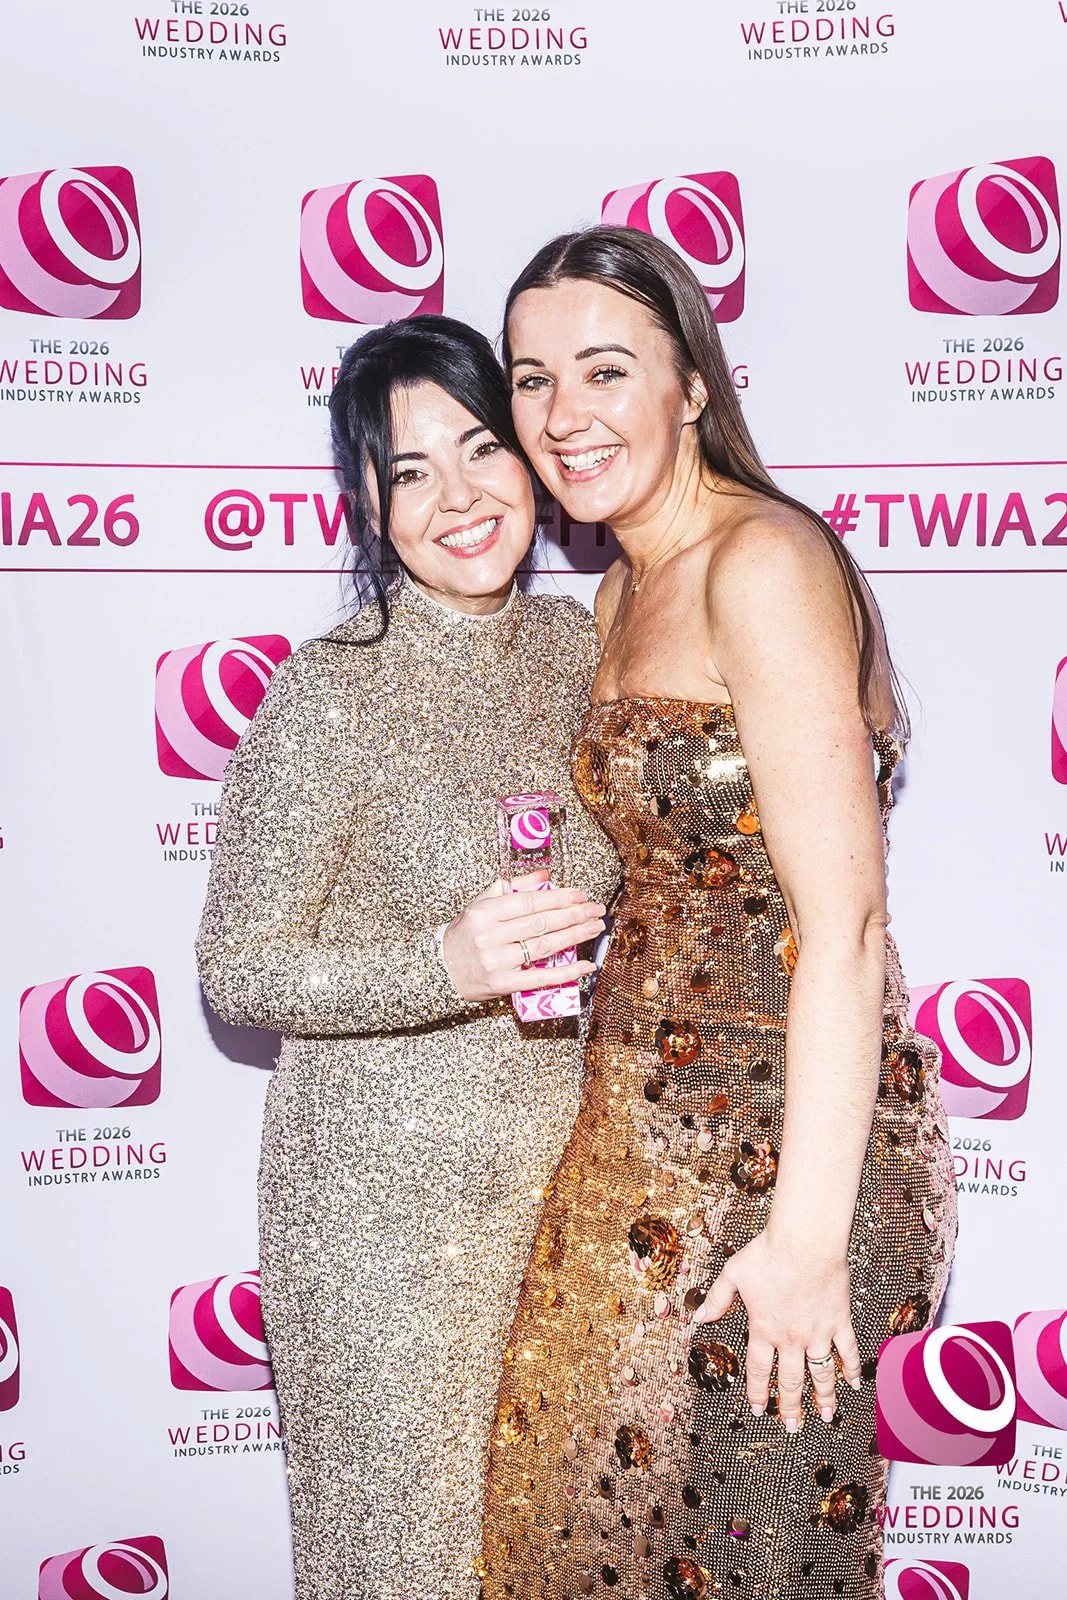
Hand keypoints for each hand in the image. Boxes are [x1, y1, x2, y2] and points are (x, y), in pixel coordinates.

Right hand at [442, 870, 605, 1002]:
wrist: (440, 969)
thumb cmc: (465, 934)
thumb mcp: (481, 904)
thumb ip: (513, 888)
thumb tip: (545, 876)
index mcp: (485, 913)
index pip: (529, 902)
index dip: (558, 898)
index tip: (580, 895)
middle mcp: (491, 936)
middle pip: (541, 923)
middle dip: (574, 915)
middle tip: (596, 910)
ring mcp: (498, 962)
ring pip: (544, 947)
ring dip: (575, 936)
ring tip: (595, 928)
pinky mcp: (503, 984)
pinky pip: (541, 977)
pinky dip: (566, 972)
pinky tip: (585, 965)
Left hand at [692, 1227, 861, 1428]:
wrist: (805, 1241)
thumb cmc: (769, 1253)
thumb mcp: (733, 1274)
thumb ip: (717, 1299)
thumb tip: (699, 1316)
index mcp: (764, 1329)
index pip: (757, 1369)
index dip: (757, 1391)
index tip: (758, 1408)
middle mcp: (791, 1337)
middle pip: (790, 1380)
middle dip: (790, 1406)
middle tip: (792, 1426)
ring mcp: (818, 1332)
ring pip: (821, 1373)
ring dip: (823, 1397)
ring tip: (825, 1416)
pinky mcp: (839, 1321)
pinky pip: (848, 1351)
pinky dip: (851, 1368)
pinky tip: (854, 1383)